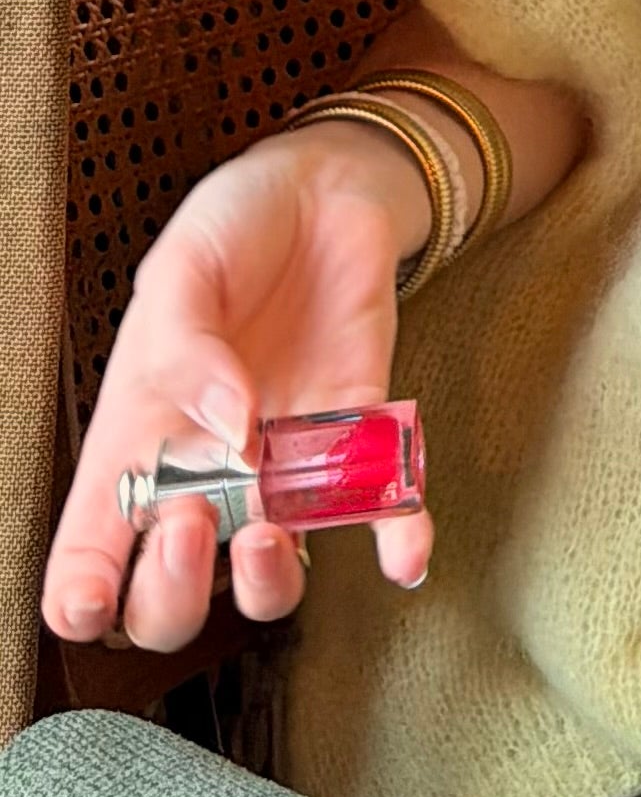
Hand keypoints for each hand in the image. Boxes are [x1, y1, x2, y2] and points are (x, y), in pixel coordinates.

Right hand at [41, 123, 434, 654]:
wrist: (325, 192)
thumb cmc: (235, 229)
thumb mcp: (183, 266)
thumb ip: (185, 345)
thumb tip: (227, 423)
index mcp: (138, 437)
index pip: (92, 544)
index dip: (81, 594)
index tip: (88, 604)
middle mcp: (206, 472)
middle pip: (172, 592)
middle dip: (171, 589)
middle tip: (190, 521)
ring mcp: (283, 468)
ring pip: (268, 578)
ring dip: (267, 580)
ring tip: (269, 528)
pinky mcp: (356, 441)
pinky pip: (378, 513)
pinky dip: (398, 541)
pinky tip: (404, 553)